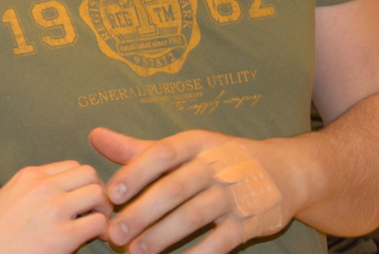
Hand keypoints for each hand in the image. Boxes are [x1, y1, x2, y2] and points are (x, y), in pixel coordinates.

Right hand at [0, 161, 109, 253]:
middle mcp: (44, 186)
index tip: (79, 201)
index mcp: (30, 175)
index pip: (72, 166)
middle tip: (94, 211)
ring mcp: (54, 209)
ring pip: (98, 193)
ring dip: (102, 209)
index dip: (80, 184)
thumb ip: (35, 189)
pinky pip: (98, 223)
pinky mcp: (63, 236)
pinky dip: (101, 231)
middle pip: (89, 174)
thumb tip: (63, 193)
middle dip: (96, 191)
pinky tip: (93, 239)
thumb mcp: (10, 196)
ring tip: (95, 225)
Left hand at [90, 128, 285, 253]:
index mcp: (196, 143)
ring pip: (194, 215)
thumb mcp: (183, 147)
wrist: (284, 171)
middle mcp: (215, 165)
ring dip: (163, 236)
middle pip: (174, 188)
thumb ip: (138, 148)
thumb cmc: (218, 158)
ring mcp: (234, 193)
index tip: (111, 194)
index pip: (161, 154)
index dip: (135, 173)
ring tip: (135, 252)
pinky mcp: (249, 221)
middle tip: (114, 233)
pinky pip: (221, 241)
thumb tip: (94, 136)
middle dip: (142, 212)